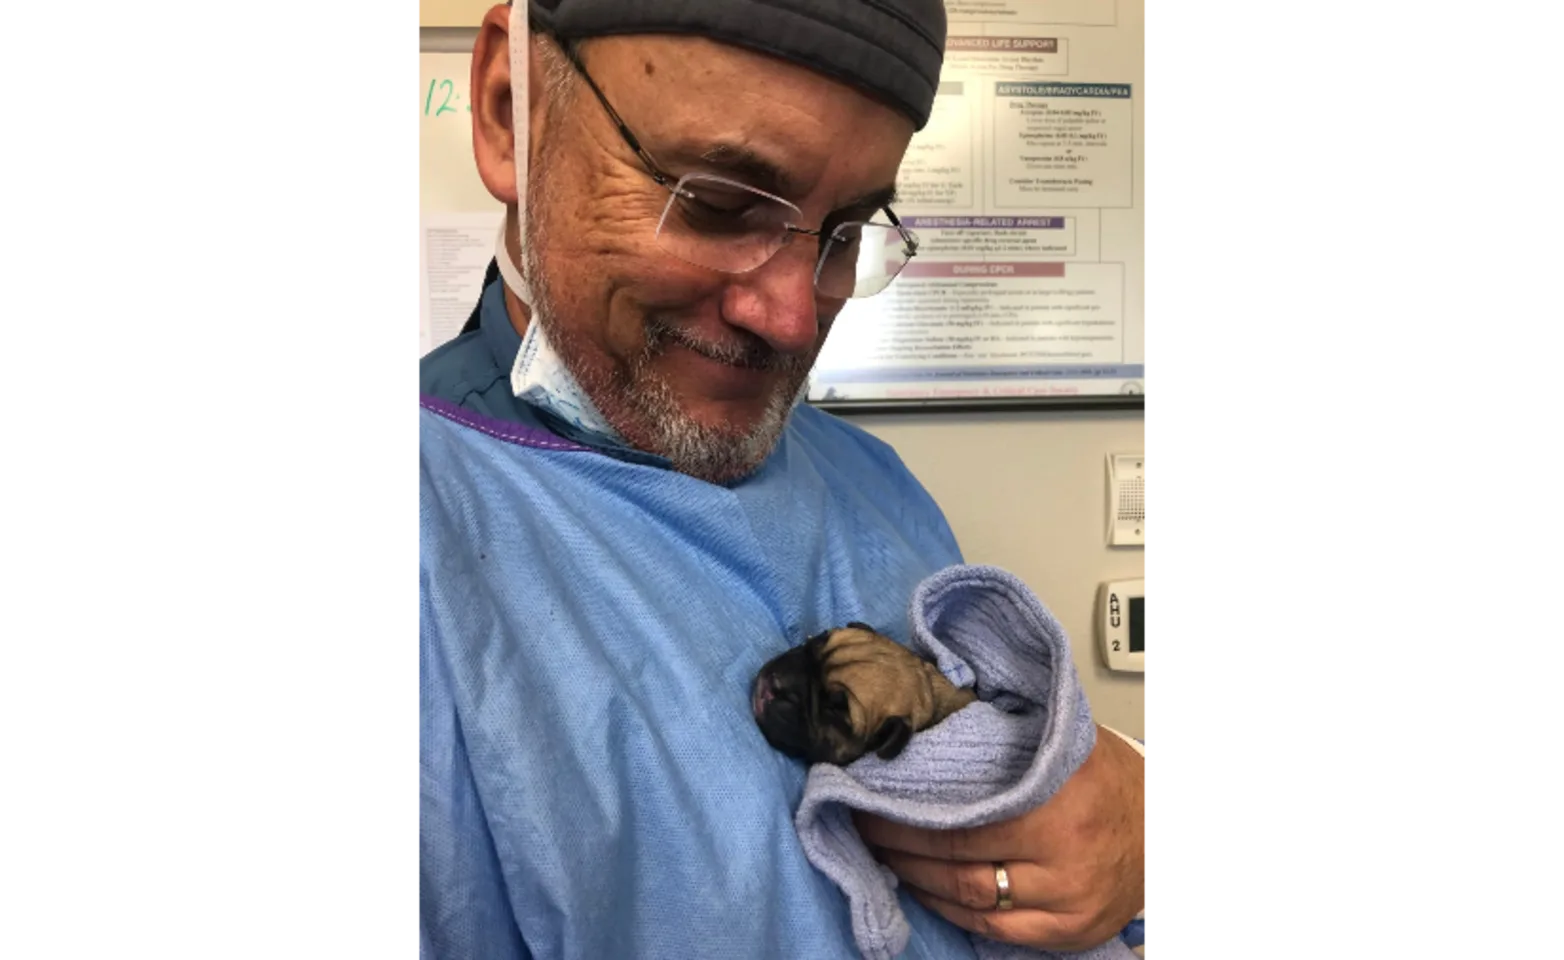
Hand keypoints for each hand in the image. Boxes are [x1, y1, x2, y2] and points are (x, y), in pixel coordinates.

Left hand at [852, 724, 1145, 950]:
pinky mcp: (1070, 932)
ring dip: (918, 882)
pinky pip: (994, 929)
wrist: (1164, 826)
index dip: (904, 821)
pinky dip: (952, 911)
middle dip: (902, 850)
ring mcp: (1066, 904)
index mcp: (1057, 807)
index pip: (958, 825)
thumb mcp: (1062, 745)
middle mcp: (1062, 863)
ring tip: (886, 858)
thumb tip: (931, 727)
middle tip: (867, 830)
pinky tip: (926, 890)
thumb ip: (1003, 739)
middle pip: (957, 868)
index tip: (868, 805)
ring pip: (970, 903)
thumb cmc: (1110, 780)